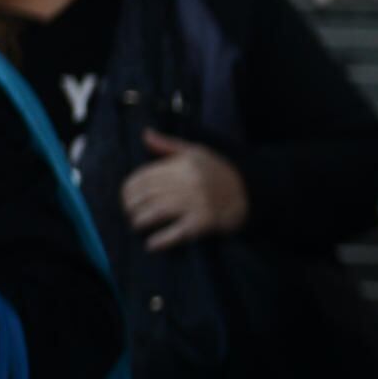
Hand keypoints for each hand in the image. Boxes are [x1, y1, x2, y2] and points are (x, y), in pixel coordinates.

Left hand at [122, 131, 250, 248]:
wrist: (251, 192)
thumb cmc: (220, 172)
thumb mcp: (197, 152)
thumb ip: (168, 145)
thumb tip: (145, 134)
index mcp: (183, 164)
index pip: (144, 177)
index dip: (128, 190)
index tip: (126, 199)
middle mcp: (188, 182)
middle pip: (147, 196)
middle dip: (131, 207)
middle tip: (130, 214)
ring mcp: (196, 203)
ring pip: (156, 212)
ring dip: (140, 222)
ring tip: (137, 226)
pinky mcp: (204, 222)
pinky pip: (176, 232)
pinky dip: (161, 240)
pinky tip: (151, 244)